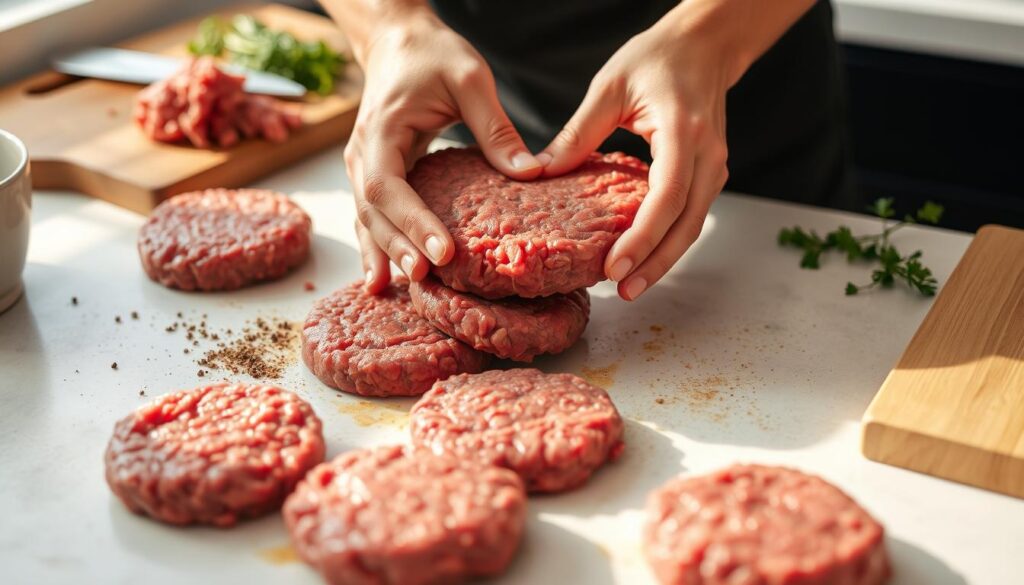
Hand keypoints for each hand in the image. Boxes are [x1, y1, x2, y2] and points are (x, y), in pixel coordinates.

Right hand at [344, 10, 541, 292]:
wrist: (398, 40)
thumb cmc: (433, 54)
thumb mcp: (471, 79)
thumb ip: (496, 129)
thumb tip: (531, 174)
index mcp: (381, 131)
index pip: (388, 186)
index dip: (413, 223)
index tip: (443, 252)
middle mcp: (361, 154)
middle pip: (373, 212)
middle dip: (398, 248)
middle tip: (427, 278)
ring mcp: (362, 167)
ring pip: (368, 220)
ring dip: (384, 254)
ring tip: (397, 291)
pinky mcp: (373, 175)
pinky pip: (373, 217)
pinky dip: (378, 246)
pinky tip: (384, 278)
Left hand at [539, 4, 736, 300]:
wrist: (705, 45)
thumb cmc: (656, 59)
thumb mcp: (609, 88)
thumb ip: (577, 134)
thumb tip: (539, 172)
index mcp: (683, 132)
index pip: (667, 195)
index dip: (643, 236)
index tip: (616, 264)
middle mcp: (708, 155)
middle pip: (687, 224)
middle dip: (656, 262)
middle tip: (622, 291)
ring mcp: (715, 166)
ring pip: (693, 226)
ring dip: (664, 259)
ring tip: (629, 285)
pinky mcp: (710, 174)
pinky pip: (691, 216)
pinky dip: (669, 240)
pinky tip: (642, 257)